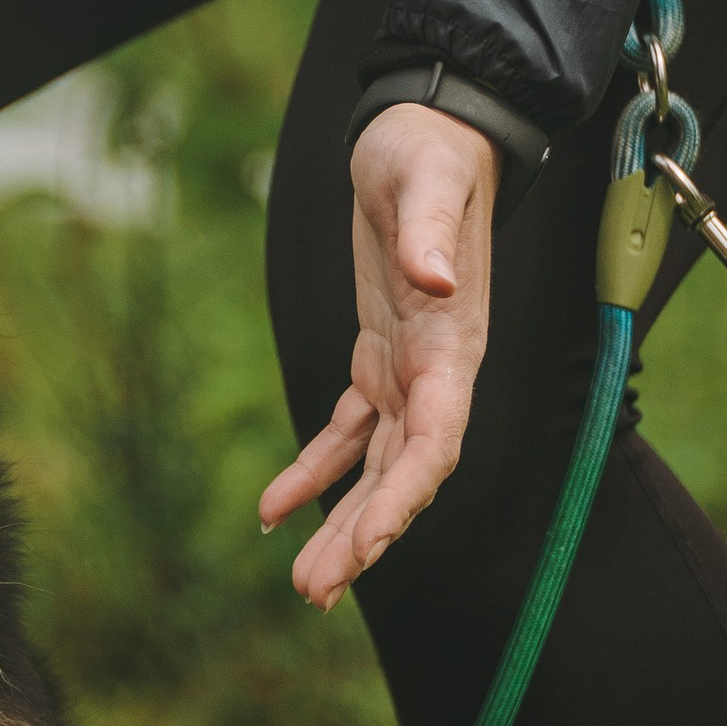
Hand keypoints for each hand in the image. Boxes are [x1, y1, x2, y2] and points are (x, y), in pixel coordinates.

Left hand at [258, 102, 499, 608]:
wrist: (428, 133)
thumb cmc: (429, 155)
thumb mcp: (424, 183)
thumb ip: (431, 234)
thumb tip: (433, 281)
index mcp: (453, 345)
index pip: (436, 440)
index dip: (403, 498)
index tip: (367, 544)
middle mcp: (439, 370)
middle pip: (405, 475)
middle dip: (366, 536)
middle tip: (316, 592)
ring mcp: (410, 368)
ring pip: (378, 468)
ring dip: (344, 523)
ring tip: (306, 584)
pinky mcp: (380, 355)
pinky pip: (348, 432)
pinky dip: (315, 471)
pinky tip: (273, 511)